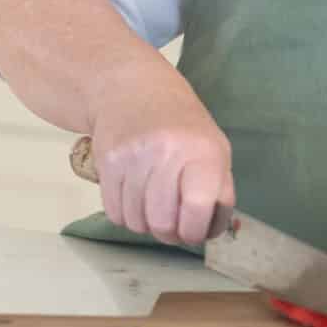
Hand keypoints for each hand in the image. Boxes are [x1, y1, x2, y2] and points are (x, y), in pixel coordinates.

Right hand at [86, 86, 233, 247]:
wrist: (132, 91)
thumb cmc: (182, 126)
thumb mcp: (216, 150)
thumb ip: (220, 193)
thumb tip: (211, 233)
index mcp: (202, 151)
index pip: (198, 207)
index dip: (196, 231)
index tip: (194, 232)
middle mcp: (166, 152)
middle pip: (163, 222)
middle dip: (169, 234)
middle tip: (173, 225)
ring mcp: (133, 157)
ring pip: (136, 222)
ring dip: (146, 224)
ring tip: (154, 205)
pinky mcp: (107, 163)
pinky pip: (114, 213)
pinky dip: (126, 215)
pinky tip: (135, 197)